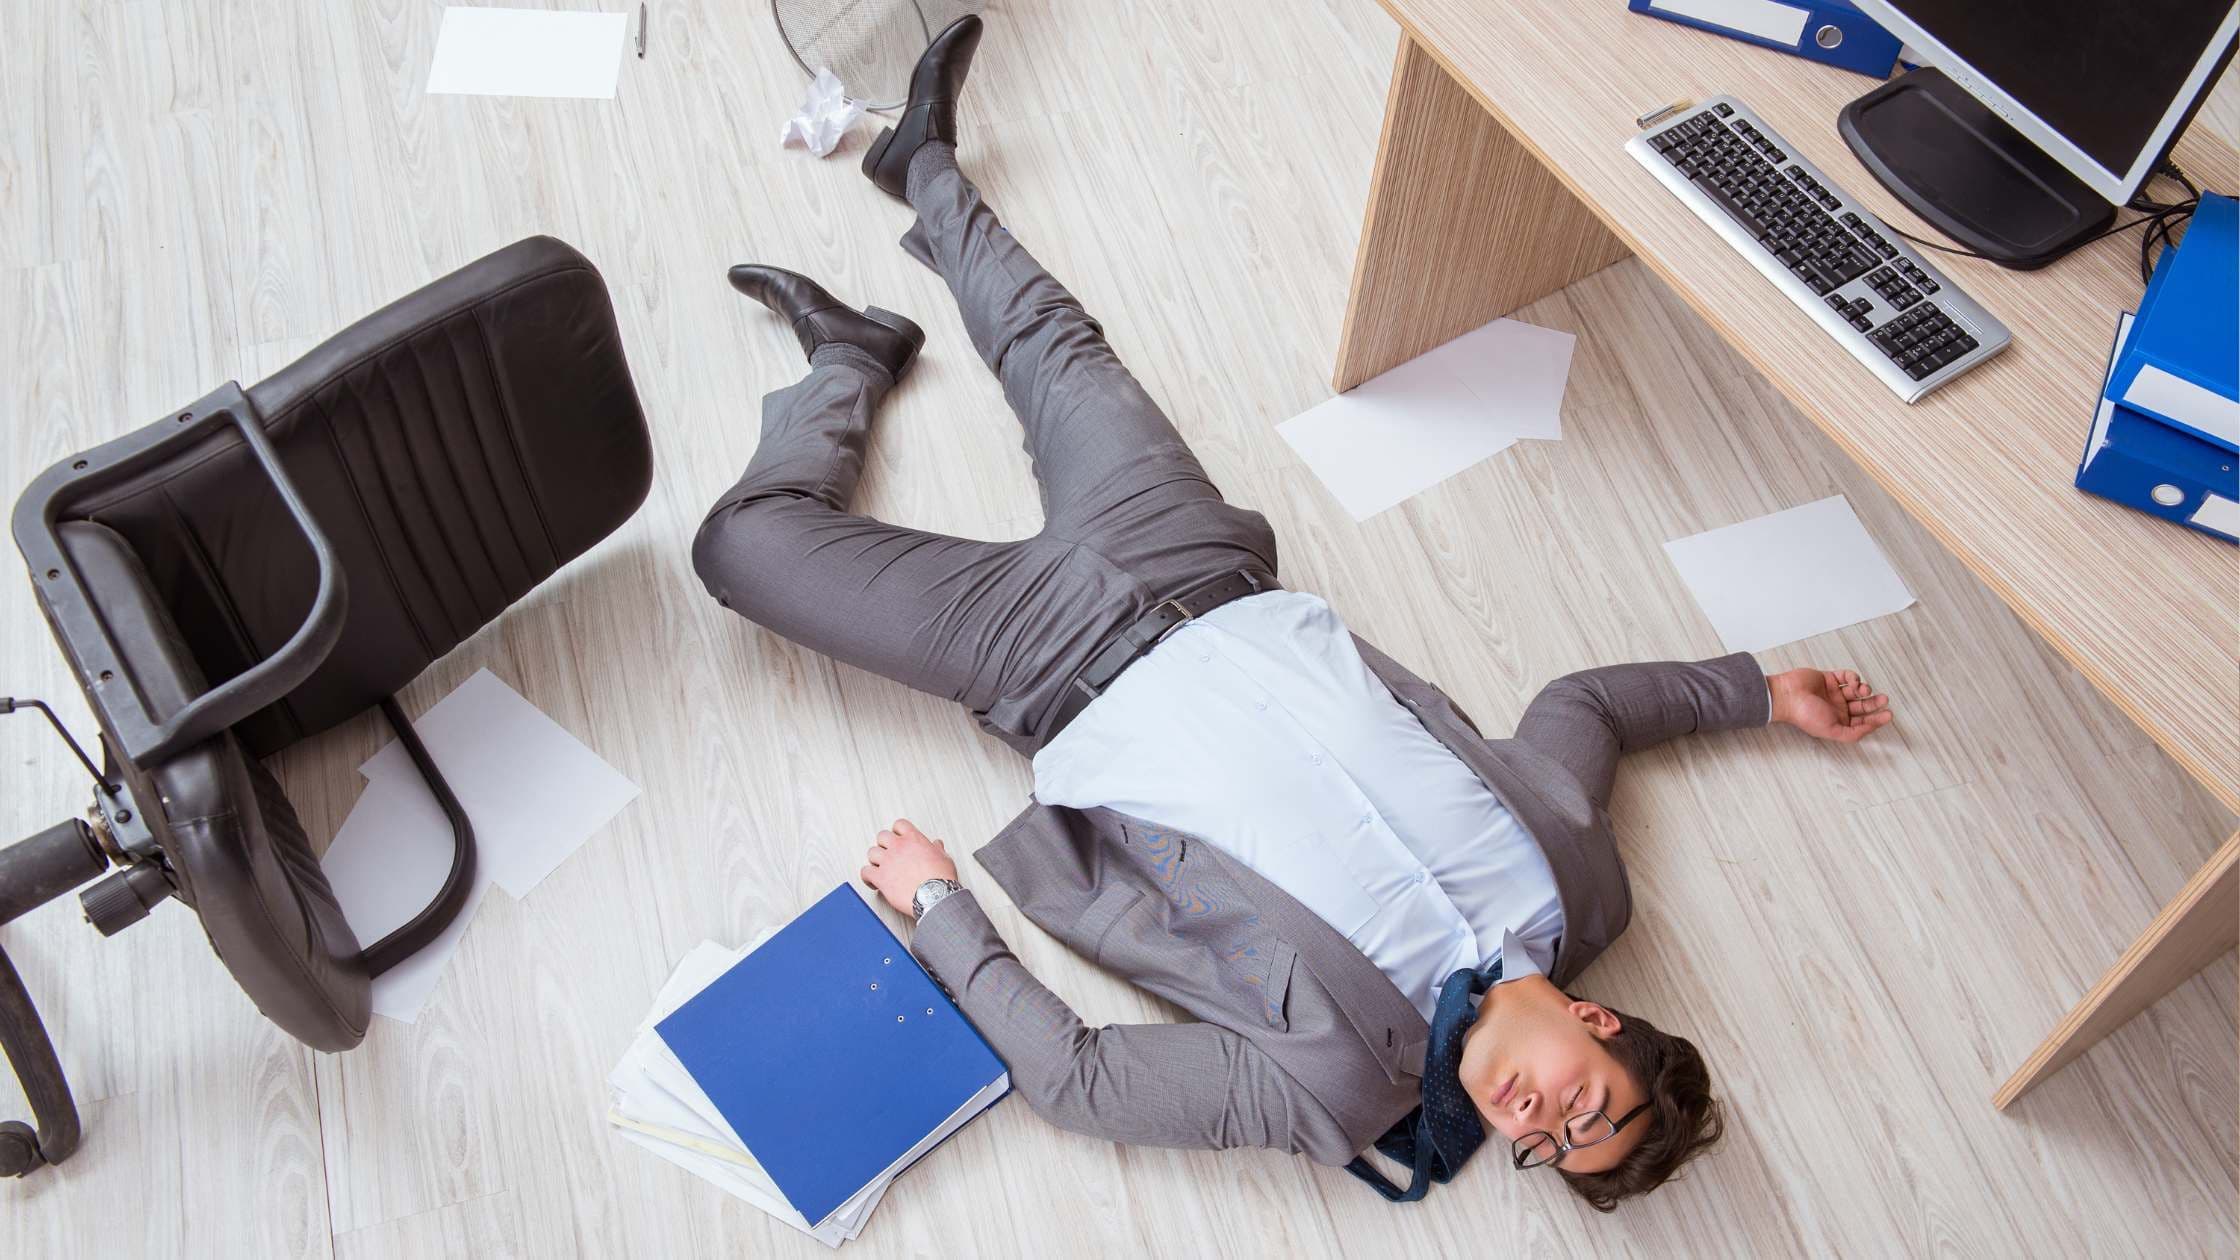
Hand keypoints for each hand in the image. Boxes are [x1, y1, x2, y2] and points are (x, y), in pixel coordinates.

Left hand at [860, 818, 959, 916]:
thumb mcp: (944, 859)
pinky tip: (873, 881)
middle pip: (882, 836)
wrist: (934, 896)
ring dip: (875, 860)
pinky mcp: (880, 877)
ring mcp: (887, 861)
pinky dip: (867, 877)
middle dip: (884, 844)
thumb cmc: (940, 879)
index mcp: (913, 839)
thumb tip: (936, 845)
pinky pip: (865, 872)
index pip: (899, 825)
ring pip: (871, 852)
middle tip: (888, 852)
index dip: (897, 831)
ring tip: (880, 867)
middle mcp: (898, 847)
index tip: (898, 837)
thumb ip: (937, 850)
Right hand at [1768, 667, 1893, 743]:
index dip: (1876, 719)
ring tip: (1864, 690)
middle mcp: (1838, 708)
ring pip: (1857, 691)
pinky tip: (1853, 682)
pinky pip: (1847, 677)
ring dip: (1864, 690)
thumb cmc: (1805, 715)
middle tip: (1884, 699)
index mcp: (1838, 722)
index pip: (1862, 721)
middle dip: (1874, 703)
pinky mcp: (1830, 678)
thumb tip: (1870, 729)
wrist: (1788, 695)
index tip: (1888, 714)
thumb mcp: (1832, 731)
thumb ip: (1852, 734)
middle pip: (1863, 706)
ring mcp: (1834, 693)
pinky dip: (1853, 678)